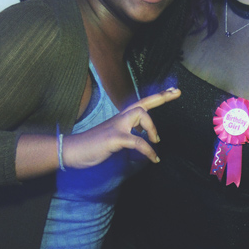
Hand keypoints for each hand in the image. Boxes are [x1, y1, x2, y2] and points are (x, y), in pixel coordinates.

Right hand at [62, 88, 180, 167]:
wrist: (71, 150)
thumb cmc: (92, 146)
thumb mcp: (114, 139)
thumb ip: (128, 136)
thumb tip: (142, 142)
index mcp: (121, 119)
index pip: (141, 104)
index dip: (157, 96)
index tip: (172, 90)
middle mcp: (120, 119)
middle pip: (142, 103)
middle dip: (161, 97)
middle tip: (176, 93)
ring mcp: (117, 127)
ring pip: (140, 115)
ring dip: (152, 128)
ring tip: (156, 141)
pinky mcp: (114, 138)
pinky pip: (136, 141)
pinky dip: (148, 150)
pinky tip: (153, 158)